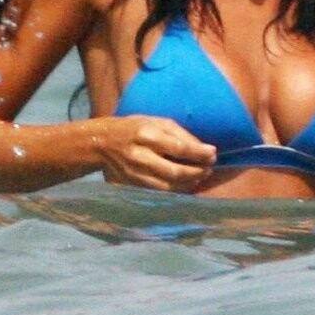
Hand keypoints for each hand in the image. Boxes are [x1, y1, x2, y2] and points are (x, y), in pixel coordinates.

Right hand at [94, 116, 216, 192]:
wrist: (101, 144)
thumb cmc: (133, 128)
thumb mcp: (155, 121)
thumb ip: (179, 134)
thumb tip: (205, 149)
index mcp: (146, 135)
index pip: (179, 148)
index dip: (199, 154)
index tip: (213, 154)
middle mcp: (140, 157)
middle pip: (175, 172)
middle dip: (197, 172)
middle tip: (209, 168)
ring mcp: (136, 175)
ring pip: (169, 187)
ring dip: (189, 183)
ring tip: (200, 176)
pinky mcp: (134, 186)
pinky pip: (161, 192)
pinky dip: (177, 190)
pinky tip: (186, 184)